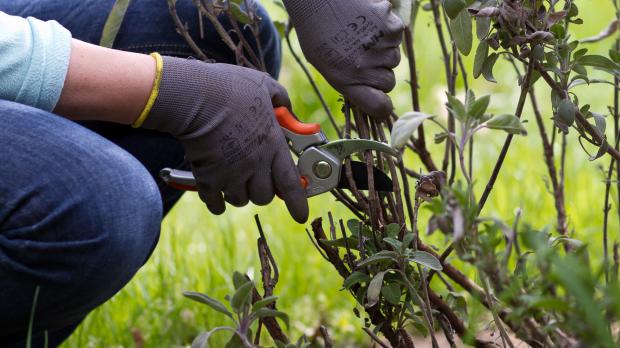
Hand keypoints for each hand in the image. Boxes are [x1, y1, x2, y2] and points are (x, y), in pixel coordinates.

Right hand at [142, 57, 308, 222]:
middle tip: (257, 178)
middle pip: (265, 196)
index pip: (291, 183)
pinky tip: (216, 192)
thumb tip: (289, 111)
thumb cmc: (229, 87)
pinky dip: (217, 202)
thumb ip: (282, 100)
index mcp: (273, 145)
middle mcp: (255, 165)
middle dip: (263, 191)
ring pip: (241, 200)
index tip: (301, 216)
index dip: (298, 203)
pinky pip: (216, 203)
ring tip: (234, 178)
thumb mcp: (265, 86)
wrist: (193, 96)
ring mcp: (231, 174)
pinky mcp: (208, 179)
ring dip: (239, 193)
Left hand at [284, 0, 403, 119]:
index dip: (382, 107)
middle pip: (389, 80)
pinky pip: (397, 36)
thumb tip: (369, 94)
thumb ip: (348, 82)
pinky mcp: (392, 28)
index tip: (382, 105)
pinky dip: (387, 29)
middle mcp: (366, 68)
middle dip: (380, 72)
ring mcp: (381, 48)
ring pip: (394, 57)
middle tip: (363, 54)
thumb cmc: (317, 31)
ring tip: (362, 34)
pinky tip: (368, 20)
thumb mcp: (325, 64)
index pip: (378, 105)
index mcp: (346, 81)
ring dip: (383, 49)